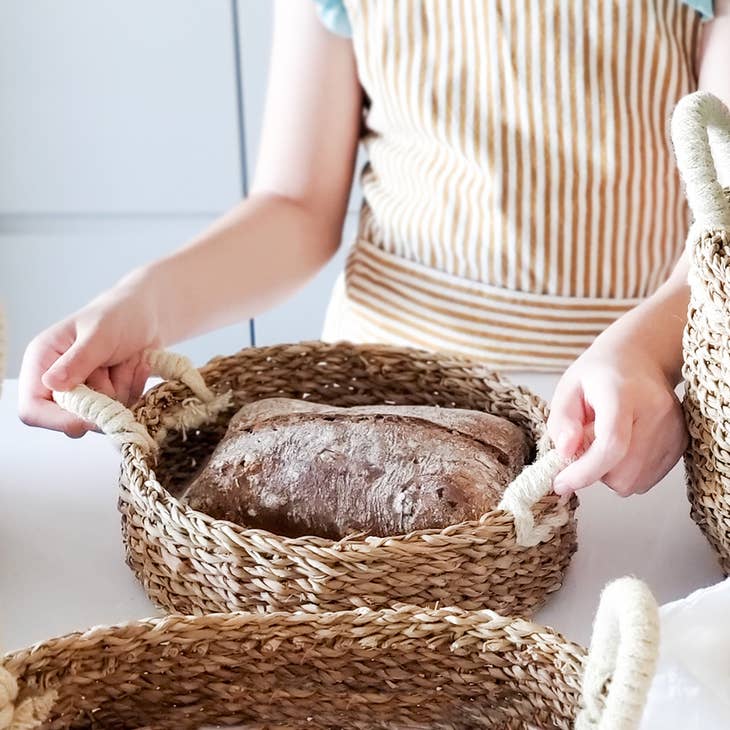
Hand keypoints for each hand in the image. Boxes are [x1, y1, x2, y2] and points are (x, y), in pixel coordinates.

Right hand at [18, 273, 159, 436]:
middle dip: (101, 398)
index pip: (33, 409)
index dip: (58, 421)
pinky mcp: (107, 396)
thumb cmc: (118, 315)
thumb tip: (51, 384)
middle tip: (115, 366)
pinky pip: (122, 409)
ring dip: (122, 388)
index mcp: (42, 362)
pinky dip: (133, 388)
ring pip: (101, 415)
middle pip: (71, 418)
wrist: (147, 313)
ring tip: (126, 359)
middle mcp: (58, 381)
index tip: (90, 418)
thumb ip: (78, 361)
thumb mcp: (99, 335)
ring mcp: (84, 391)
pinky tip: (135, 365)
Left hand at [547, 339, 687, 496]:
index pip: (612, 444)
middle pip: (623, 472)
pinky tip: (624, 445)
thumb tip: (566, 452)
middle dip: (594, 470)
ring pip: (635, 482)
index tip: (560, 483)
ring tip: (606, 441)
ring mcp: (673, 429)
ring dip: (611, 473)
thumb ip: (562, 421)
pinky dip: (628, 471)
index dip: (584, 472)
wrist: (640, 358)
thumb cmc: (599, 374)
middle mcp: (655, 412)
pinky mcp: (682, 443)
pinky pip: (647, 479)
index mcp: (623, 393)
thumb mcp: (568, 388)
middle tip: (586, 445)